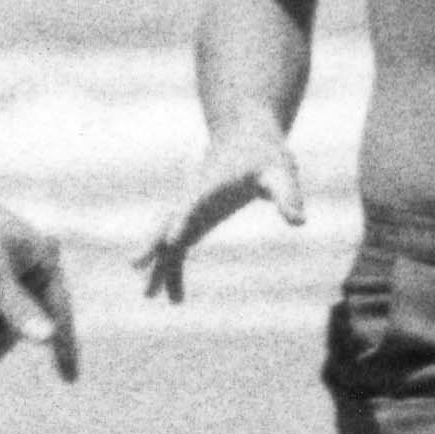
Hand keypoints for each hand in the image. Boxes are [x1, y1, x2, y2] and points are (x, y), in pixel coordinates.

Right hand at [136, 122, 303, 300]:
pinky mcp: (195, 219)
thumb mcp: (281, 170)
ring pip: (166, 240)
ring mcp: (190, 210)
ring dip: (159, 267)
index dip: (182, 221)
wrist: (246, 135)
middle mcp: (192, 199)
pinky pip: (178, 248)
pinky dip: (175, 270)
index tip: (172, 240)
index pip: (191, 204)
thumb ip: (286, 196)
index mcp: (209, 185)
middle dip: (151, 244)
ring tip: (151, 298)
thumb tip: (299, 222)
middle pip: (166, 223)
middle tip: (135, 265)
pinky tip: (177, 298)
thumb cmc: (264, 153)